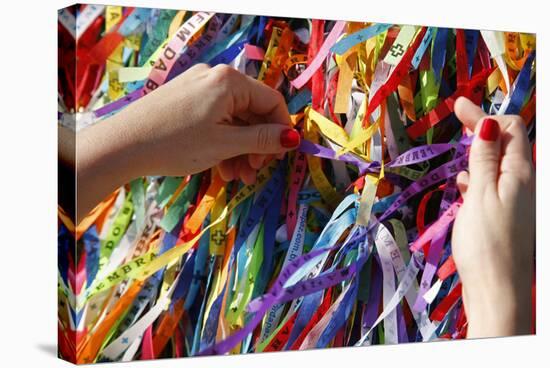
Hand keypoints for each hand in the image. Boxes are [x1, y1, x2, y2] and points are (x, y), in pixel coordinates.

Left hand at [76, 64, 299, 219]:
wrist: (122, 145)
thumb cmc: (176, 143)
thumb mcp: (225, 144)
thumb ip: (262, 140)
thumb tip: (293, 139)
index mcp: (230, 81)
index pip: (272, 102)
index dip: (280, 131)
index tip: (279, 158)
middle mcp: (216, 78)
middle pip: (252, 112)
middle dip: (257, 145)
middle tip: (254, 172)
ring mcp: (198, 88)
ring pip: (234, 120)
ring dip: (240, 149)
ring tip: (236, 177)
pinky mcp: (185, 100)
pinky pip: (215, 120)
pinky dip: (222, 143)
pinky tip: (221, 167)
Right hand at [451, 97, 534, 337]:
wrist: (498, 291)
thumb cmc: (486, 243)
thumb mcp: (482, 195)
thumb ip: (484, 159)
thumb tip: (487, 124)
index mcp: (522, 173)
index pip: (510, 129)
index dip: (484, 114)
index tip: (457, 104)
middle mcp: (525, 184)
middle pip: (507, 144)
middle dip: (483, 128)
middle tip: (458, 114)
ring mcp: (517, 201)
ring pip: (499, 165)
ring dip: (480, 153)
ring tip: (460, 149)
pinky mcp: (507, 216)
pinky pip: (495, 185)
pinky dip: (480, 178)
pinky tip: (465, 184)